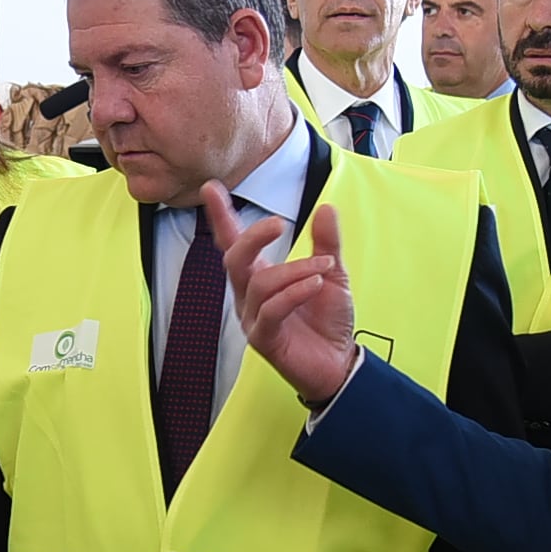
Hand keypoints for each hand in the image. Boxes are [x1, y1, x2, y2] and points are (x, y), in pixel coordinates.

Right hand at [206, 181, 358, 404]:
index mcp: (260, 277)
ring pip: (260, 283)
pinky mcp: (262, 339)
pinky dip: (294, 293)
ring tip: (323, 269)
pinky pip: (271, 310)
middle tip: (278, 224)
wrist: (339, 362)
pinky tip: (314, 286)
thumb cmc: (328, 321)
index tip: (211, 189)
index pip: (234, 243)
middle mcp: (249, 296)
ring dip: (294, 271)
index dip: (222, 217)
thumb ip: (327, 243)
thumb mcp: (332, 274)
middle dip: (252, 237)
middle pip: (234, 258)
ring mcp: (252, 318)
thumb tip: (326, 208)